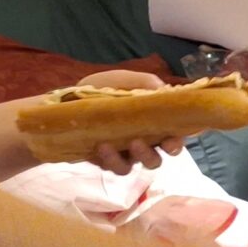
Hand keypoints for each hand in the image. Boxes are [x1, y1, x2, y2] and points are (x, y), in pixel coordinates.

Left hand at [77, 69, 191, 172]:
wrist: (70, 96)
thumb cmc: (105, 87)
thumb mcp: (126, 79)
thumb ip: (147, 83)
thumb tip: (164, 90)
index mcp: (153, 124)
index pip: (173, 138)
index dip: (177, 143)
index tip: (171, 141)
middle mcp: (142, 142)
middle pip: (156, 159)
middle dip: (154, 155)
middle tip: (145, 143)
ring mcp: (123, 153)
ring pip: (135, 166)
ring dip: (136, 157)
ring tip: (122, 143)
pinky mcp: (104, 160)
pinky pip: (113, 167)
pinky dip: (110, 159)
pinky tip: (102, 145)